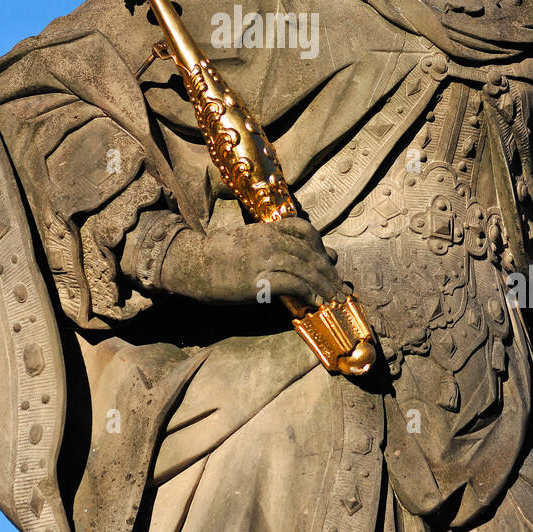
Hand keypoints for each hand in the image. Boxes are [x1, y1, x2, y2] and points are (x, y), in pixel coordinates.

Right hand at [160, 217, 342, 306]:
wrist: (191, 265)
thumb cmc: (218, 255)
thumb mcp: (247, 242)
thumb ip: (273, 244)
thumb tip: (291, 252)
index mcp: (266, 229)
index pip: (304, 229)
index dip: (320, 246)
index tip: (330, 262)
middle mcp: (268, 240)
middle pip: (309, 253)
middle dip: (328, 272)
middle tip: (340, 288)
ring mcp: (263, 259)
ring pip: (305, 269)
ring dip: (323, 285)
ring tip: (334, 299)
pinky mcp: (257, 280)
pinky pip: (291, 285)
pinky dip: (307, 293)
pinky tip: (315, 302)